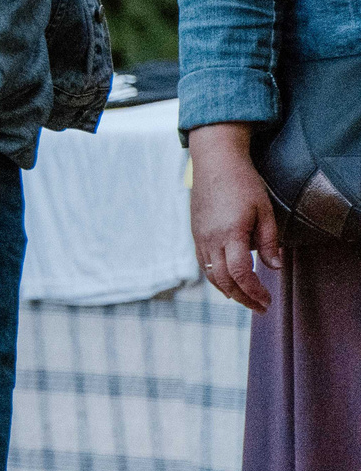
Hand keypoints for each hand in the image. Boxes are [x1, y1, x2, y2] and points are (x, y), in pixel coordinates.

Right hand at [189, 124, 281, 314]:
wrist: (214, 163)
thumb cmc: (243, 183)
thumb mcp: (265, 210)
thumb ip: (270, 241)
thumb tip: (275, 267)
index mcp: (230, 233)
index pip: (240, 273)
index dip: (254, 291)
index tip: (267, 300)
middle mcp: (210, 239)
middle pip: (223, 280)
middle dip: (242, 298)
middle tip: (260, 307)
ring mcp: (199, 238)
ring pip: (210, 275)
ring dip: (228, 291)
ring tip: (246, 298)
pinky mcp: (195, 235)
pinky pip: (204, 264)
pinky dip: (217, 277)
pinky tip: (229, 280)